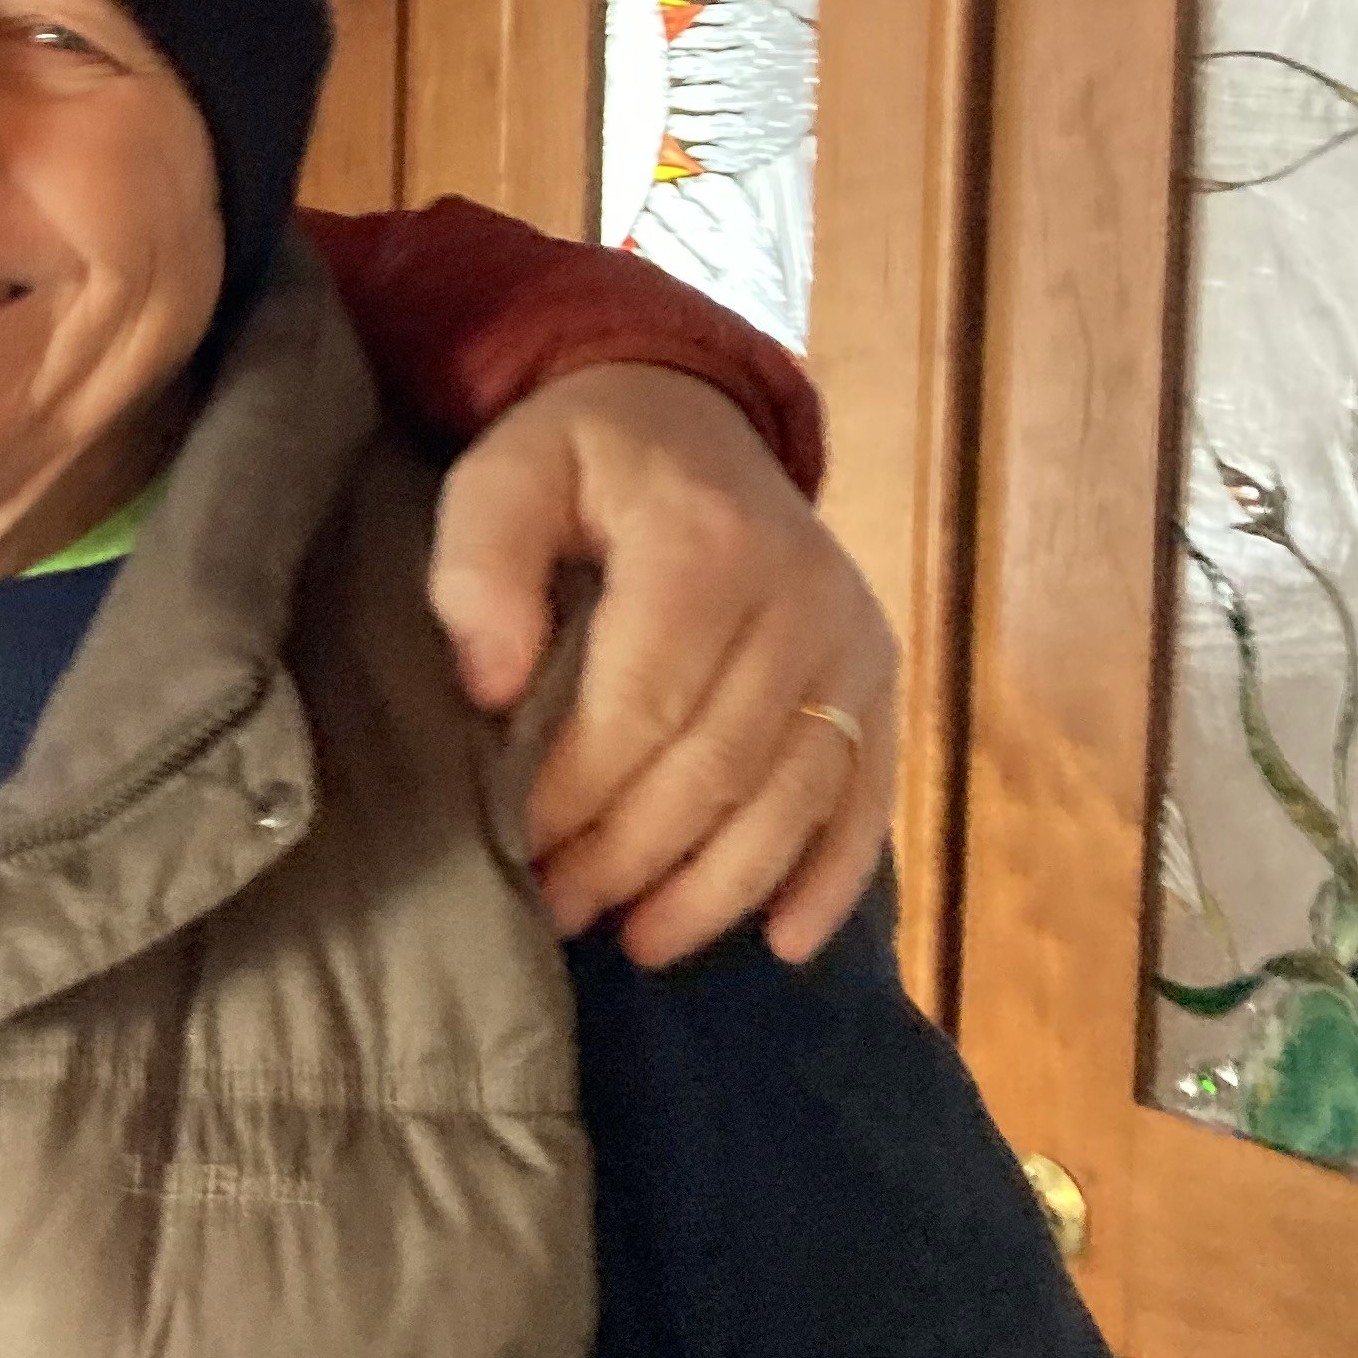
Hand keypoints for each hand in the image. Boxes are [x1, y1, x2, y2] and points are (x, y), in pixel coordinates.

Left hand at [429, 364, 897, 966]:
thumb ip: (480, 565)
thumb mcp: (505, 473)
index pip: (642, 705)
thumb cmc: (582, 456)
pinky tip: (784, 945)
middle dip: (632, 857)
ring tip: (639, 942)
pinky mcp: (877, 672)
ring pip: (793, 798)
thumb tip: (491, 686)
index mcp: (703, 543)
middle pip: (717, 766)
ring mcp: (852, 639)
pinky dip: (831, 877)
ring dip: (717, 889)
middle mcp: (799, 596)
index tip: (512, 848)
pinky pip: (866, 791)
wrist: (690, 412)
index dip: (576, 794)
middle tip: (557, 910)